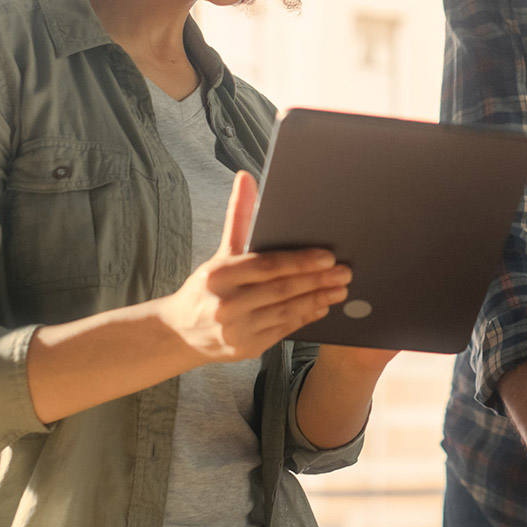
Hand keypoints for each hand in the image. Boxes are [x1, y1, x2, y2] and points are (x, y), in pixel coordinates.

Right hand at [157, 171, 351, 361]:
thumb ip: (239, 216)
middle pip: (282, 289)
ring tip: (340, 289)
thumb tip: (246, 177)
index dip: (300, 261)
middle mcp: (227, 303)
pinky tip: (322, 306)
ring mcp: (236, 329)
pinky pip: (283, 330)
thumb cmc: (208, 286)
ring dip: (318, 299)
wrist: (181, 332)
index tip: (328, 256)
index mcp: (220, 274)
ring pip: (286, 312)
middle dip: (318, 280)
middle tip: (345, 272)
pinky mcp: (245, 348)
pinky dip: (305, 318)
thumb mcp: (221, 251)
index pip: (268, 265)